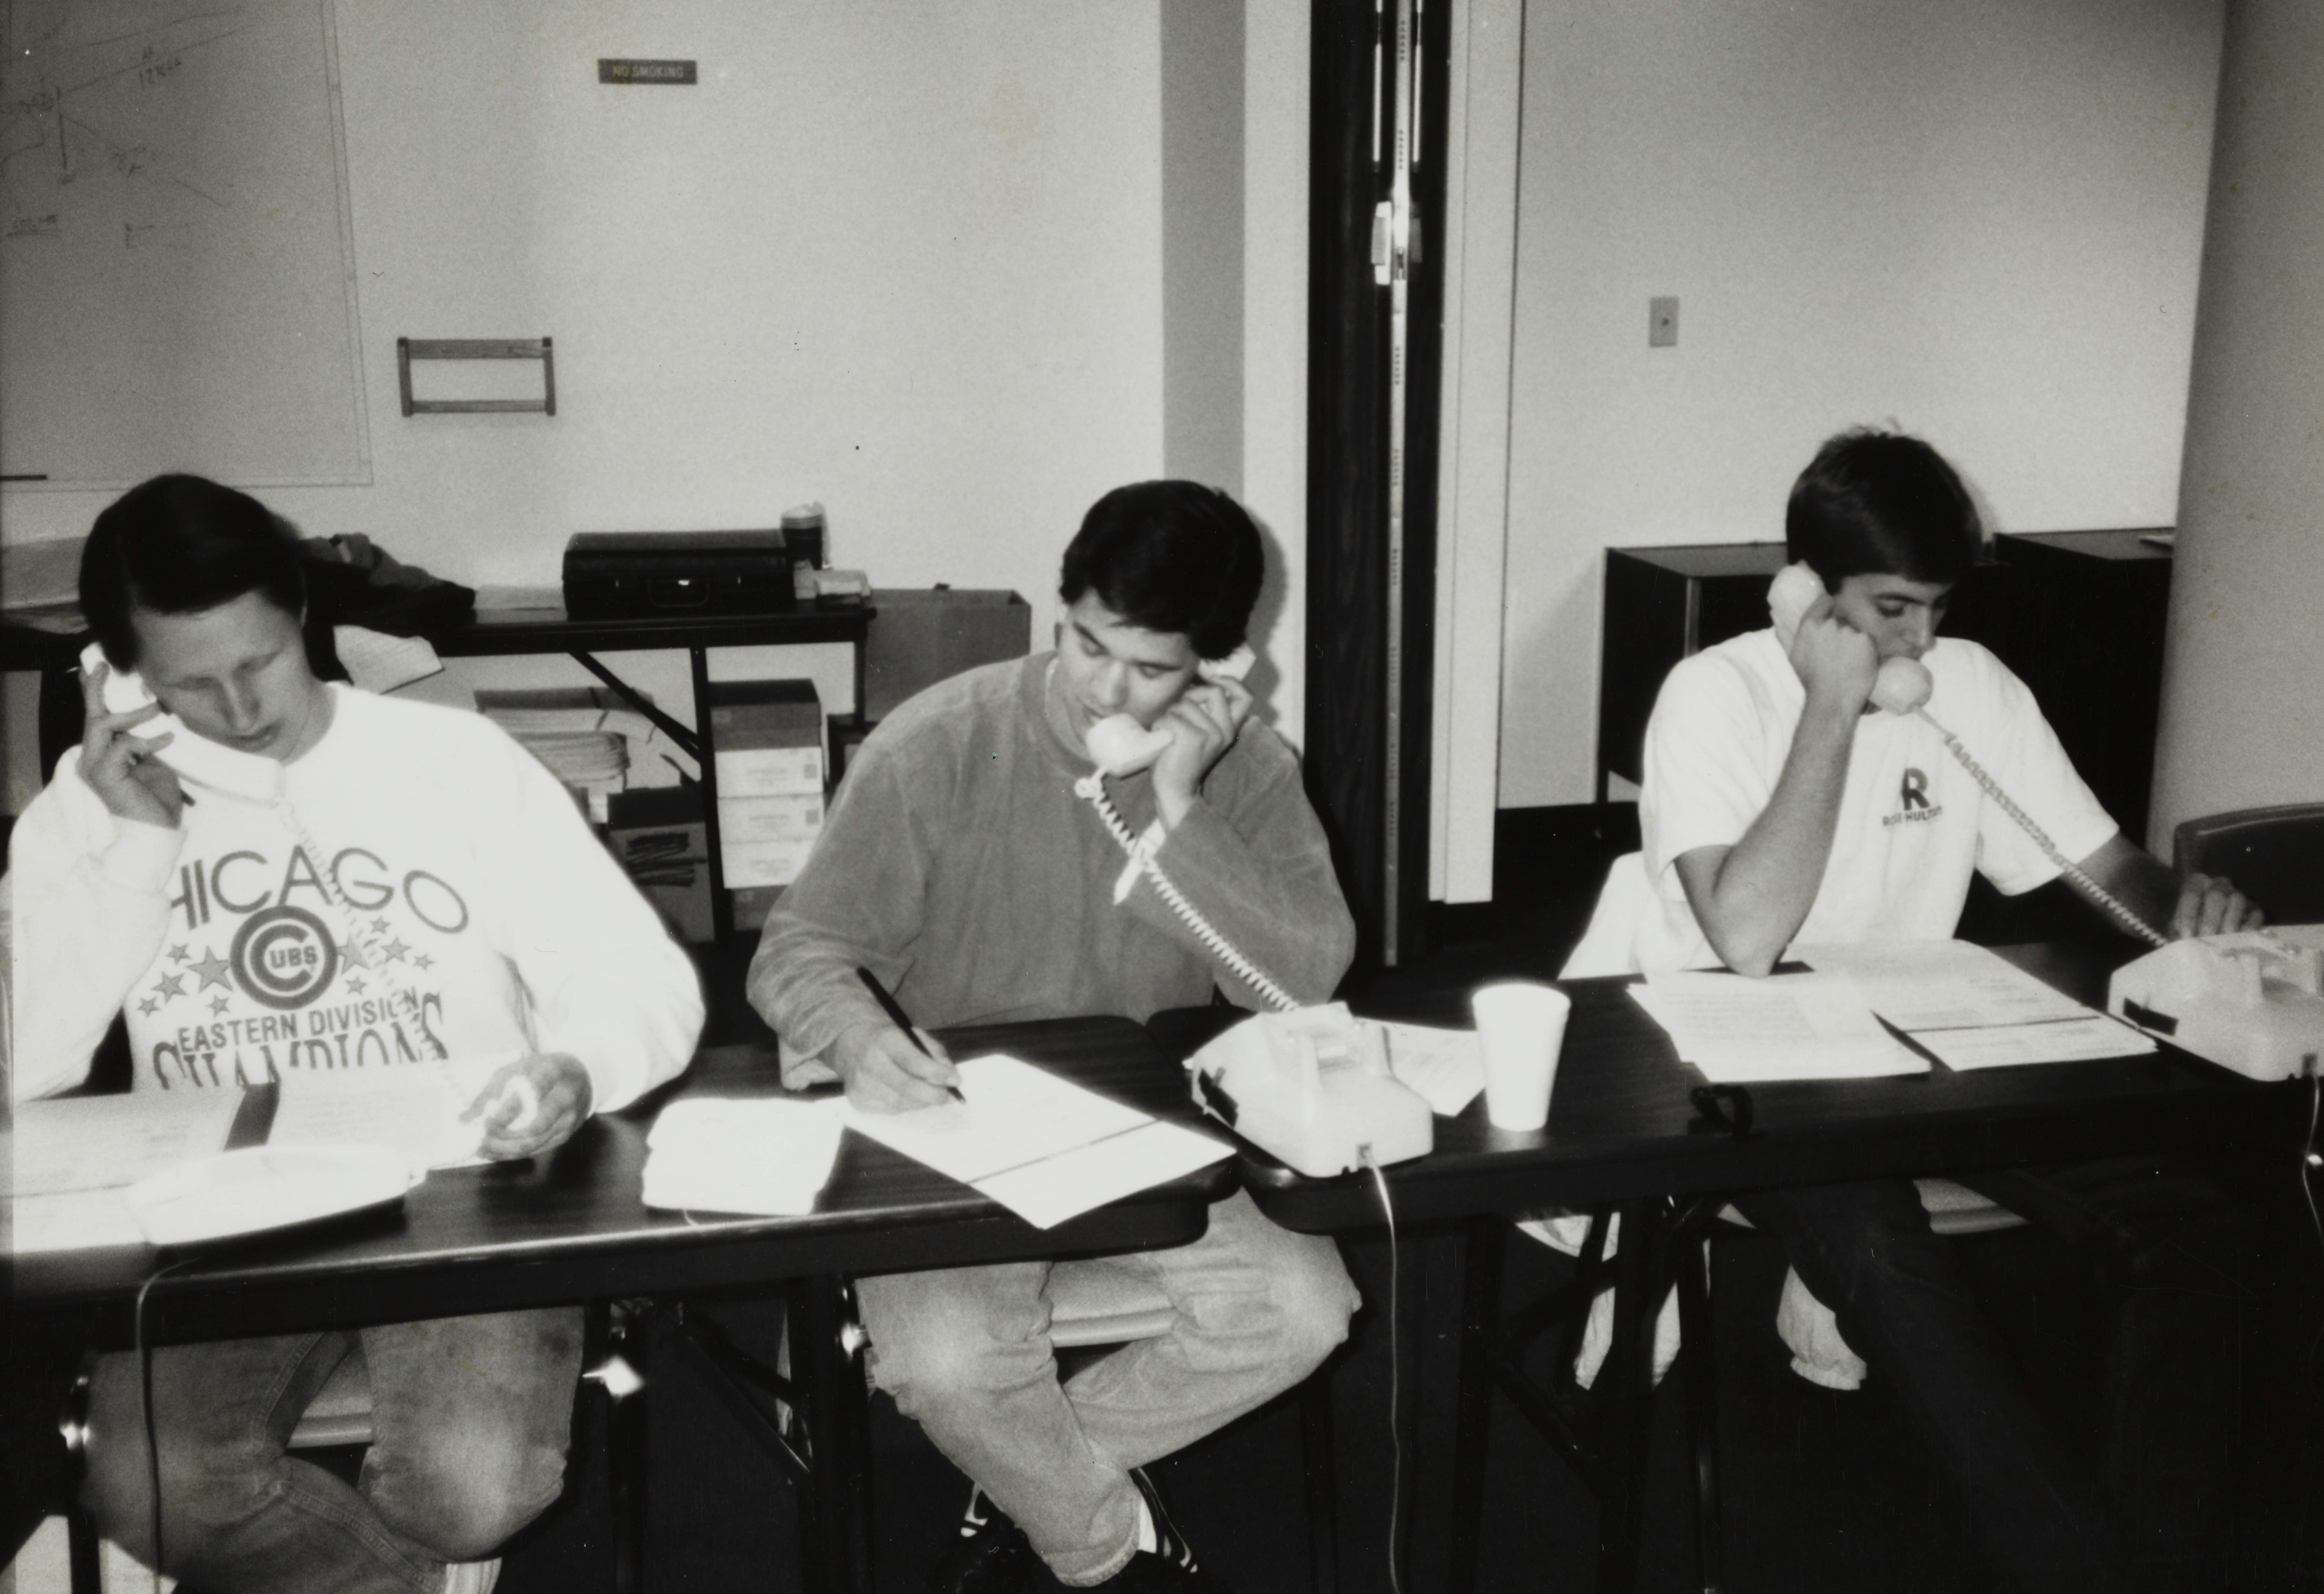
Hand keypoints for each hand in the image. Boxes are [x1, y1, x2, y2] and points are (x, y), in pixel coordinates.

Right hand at [77, 660, 185, 827]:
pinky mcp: (105, 776)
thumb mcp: (156, 760)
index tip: (100, 669)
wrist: (159, 829)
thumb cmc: (158, 797)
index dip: (95, 693)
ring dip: (131, 714)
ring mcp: (95, 767)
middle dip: (96, 690)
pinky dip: (146, 740)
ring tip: (156, 708)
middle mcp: (93, 758)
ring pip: (102, 726)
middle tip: (106, 668)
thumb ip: (147, 738)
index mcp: (103, 754)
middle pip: (91, 717)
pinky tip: (167, 740)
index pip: (96, 719)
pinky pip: (122, 746)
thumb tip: (154, 710)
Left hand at [462, 1052, 592, 1159]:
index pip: (529, 1097)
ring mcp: (568, 1120)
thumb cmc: (541, 1070)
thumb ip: (490, 1092)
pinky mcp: (565, 1135)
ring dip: (503, 1150)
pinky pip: (536, 1150)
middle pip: (533, 1127)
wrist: (581, 1076)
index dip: (505, 1114)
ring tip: (481, 1148)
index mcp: (552, 1073)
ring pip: (533, 1144)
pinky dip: (512, 1154)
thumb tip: (464, 1120)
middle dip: (502, 1137)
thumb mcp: (515, 1069)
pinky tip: (495, 1152)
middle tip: (479, 1138)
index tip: (484, 1121)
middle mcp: (565, 1098)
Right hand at [830, 1020, 957, 1112]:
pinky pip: (892, 1111)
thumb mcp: (915, 1036)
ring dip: (922, 1102)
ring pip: (901, 1103)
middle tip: (950, 1098)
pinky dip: (907, 1105)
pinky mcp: (858, 1102)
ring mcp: (861, 1085)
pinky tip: (908, 1096)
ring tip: (931, 1094)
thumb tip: (952, 1079)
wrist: (854, 1044)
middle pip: (906, 1087)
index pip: (912, 1060)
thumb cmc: (893, 1041)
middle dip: (934, 1095)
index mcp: (885, 1040)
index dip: (936, 1073)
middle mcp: (869, 1062)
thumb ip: (935, 1054)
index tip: (956, 1080)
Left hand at [1151, 674, 1253, 828]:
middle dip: (1191, 694)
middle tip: (1178, 711)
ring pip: (1186, 704)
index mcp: (1229, 729)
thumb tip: (1195, 681)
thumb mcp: (1201, 733)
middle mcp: (1225, 732)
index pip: (1245, 698)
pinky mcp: (1193, 738)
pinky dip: (1160, 724)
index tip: (1213, 679)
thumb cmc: (1180, 758)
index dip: (1231, 682)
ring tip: (1167, 731)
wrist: (1174, 790)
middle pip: (1214, 692)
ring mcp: (1211, 735)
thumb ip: (1205, 712)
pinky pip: (1171, 717)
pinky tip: (1161, 737)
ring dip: (1170, 713)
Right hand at [1786, 597, 1877, 717]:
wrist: (1831, 700)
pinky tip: (1859, 664)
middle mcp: (1829, 624)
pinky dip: (1866, 651)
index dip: (1829, 608)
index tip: (1832, 617)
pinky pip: (1867, 641)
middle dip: (1842, 634)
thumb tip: (1774, 614)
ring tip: (1849, 663)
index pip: (1824, 602)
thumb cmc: (1809, 681)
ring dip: (1854, 643)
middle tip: (1840, 655)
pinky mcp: (1866, 639)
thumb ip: (1784, 634)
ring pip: (1855, 632)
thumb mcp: (1793, 655)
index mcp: (1810, 625)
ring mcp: (1849, 631)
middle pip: (1841, 621)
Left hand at [2170, 873, 2264, 938]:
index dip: (2188, 915)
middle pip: (2216, 894)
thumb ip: (2181, 930)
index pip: (2191, 894)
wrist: (2210, 930)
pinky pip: (2256, 914)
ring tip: (2222, 941)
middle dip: (2210, 919)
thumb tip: (2187, 941)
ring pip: (2237, 901)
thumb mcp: (2181, 926)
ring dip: (2229, 922)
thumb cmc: (2191, 925)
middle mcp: (2219, 885)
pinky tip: (2239, 940)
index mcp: (2197, 883)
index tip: (2186, 935)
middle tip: (2206, 938)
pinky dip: (2248, 927)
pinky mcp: (2254, 908)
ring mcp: (2239, 895)